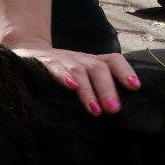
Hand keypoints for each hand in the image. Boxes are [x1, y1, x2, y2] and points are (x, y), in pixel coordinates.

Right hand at [6, 38, 139, 115]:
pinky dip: (63, 76)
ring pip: (80, 71)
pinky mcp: (44, 63)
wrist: (29, 52)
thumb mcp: (82, 77)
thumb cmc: (62, 72)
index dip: (125, 71)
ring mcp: (63, 60)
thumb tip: (117, 111)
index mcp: (91, 61)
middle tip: (114, 110)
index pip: (113, 60)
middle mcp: (80, 59)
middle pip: (99, 68)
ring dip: (89, 91)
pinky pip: (55, 68)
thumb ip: (97, 88)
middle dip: (108, 89)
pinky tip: (71, 87)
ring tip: (96, 110)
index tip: (135, 87)